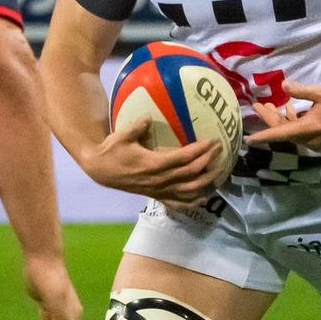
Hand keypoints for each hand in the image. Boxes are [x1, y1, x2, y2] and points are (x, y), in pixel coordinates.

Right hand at [84, 117, 223, 207]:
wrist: (100, 170)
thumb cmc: (112, 151)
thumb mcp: (122, 135)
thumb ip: (138, 126)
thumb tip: (149, 116)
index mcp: (153, 164)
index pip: (184, 158)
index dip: (200, 150)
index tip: (213, 141)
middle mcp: (159, 180)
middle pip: (191, 173)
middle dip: (208, 161)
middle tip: (220, 149)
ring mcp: (158, 190)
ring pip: (189, 190)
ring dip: (206, 181)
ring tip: (218, 170)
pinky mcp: (156, 195)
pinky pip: (178, 203)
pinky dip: (193, 202)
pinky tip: (204, 197)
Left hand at [246, 82, 320, 154]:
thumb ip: (301, 90)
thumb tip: (284, 86)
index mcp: (308, 129)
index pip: (280, 134)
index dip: (263, 136)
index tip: (248, 141)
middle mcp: (310, 141)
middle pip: (285, 132)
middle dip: (271, 119)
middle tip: (258, 105)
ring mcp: (317, 144)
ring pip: (294, 133)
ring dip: (284, 120)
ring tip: (272, 105)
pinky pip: (303, 135)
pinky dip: (295, 124)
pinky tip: (290, 110)